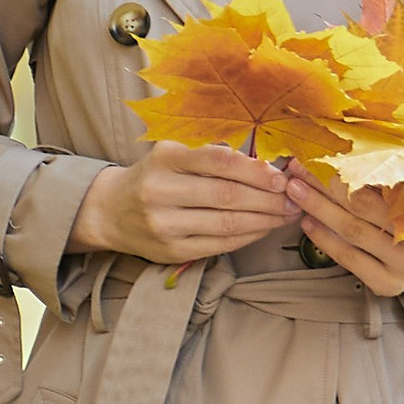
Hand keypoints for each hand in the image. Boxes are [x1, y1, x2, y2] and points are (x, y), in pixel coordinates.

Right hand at [75, 143, 293, 266]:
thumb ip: (213, 153)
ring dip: (264, 220)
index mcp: (165, 158)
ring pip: (227, 224)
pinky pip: (220, 245)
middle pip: (227, 196)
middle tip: (293, 196)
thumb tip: (267, 162)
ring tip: (286, 213)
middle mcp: (161, 191)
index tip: (281, 175)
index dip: (255, 170)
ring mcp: (165, 225)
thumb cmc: (155, 175)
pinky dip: (249, 236)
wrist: (111, 211)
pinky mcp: (171, 251)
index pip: (219, 161)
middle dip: (268, 198)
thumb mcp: (174, 152)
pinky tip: (264, 228)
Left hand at [282, 164, 403, 325]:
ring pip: (350, 231)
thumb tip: (357, 140)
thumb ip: (397, 170)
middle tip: (297, 170)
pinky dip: (324, 238)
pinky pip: (348, 258)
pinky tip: (307, 222)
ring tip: (295, 191)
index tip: (317, 154)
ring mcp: (403, 266)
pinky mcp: (387, 285)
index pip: (376, 184)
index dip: (342, 170)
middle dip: (323, 186)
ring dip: (318, 209)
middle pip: (360, 207)